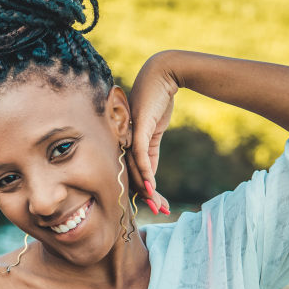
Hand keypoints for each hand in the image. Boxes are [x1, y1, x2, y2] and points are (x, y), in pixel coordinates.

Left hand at [127, 51, 178, 214]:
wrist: (163, 76)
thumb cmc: (157, 100)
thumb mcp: (155, 129)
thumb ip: (150, 149)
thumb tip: (151, 171)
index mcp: (127, 143)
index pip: (134, 172)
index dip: (146, 191)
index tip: (158, 205)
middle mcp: (125, 141)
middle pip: (134, 175)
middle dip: (148, 196)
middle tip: (161, 212)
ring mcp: (130, 136)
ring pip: (137, 170)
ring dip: (148, 190)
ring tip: (158, 206)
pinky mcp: (138, 129)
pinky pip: (140, 156)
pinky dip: (146, 174)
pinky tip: (150, 189)